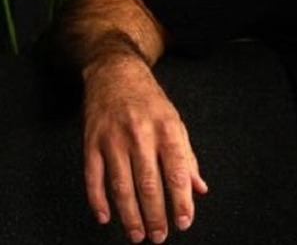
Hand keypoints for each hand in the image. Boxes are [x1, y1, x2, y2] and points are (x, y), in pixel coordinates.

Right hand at [81, 55, 207, 243]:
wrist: (116, 75)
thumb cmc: (150, 102)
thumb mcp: (176, 124)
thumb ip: (187, 158)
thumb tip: (199, 188)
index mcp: (167, 130)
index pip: (177, 172)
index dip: (181, 200)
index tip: (184, 221)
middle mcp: (141, 136)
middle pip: (149, 184)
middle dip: (155, 214)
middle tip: (159, 236)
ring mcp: (113, 140)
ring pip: (121, 185)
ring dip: (129, 214)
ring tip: (137, 235)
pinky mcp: (91, 143)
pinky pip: (94, 178)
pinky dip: (98, 200)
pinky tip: (106, 217)